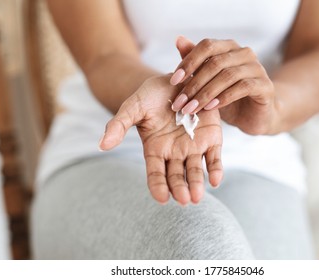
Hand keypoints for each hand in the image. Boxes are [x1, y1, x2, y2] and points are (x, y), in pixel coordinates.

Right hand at [99, 75, 222, 204]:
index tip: (162, 198)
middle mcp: (175, 153)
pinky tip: (215, 180)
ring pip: (195, 170)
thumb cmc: (150, 96)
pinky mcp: (211, 138)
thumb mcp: (133, 107)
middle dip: (180, 189)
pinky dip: (215, 169)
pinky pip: (214, 157)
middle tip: (185, 200)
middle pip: (177, 176)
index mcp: (155, 150)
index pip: (156, 173)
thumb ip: (119, 125)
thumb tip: (102, 145)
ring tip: (197, 196)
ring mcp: (194, 147)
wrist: (175, 80)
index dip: (158, 186)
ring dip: (197, 183)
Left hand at [170, 36, 279, 134]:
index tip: (173, 81)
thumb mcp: (208, 81)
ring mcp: (257, 68)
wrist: (254, 115)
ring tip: (192, 108)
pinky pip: (243, 87)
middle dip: (193, 83)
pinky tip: (211, 107)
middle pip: (215, 62)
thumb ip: (195, 62)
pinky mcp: (265, 85)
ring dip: (206, 93)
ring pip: (227, 75)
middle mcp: (244, 53)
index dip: (188, 62)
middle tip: (180, 102)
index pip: (207, 46)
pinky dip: (224, 97)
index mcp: (229, 47)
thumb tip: (178, 39)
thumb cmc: (229, 96)